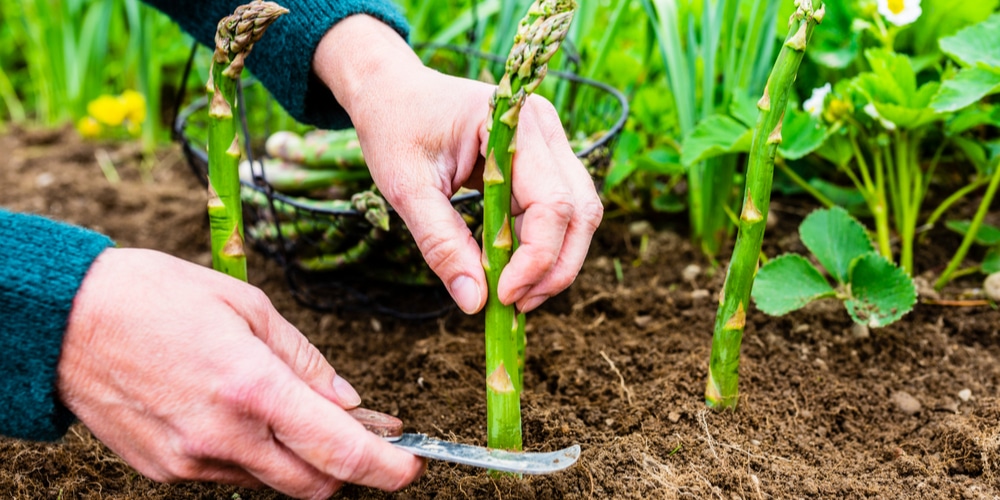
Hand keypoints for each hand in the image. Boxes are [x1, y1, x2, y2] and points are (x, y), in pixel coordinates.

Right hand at [57, 248, 423, 498]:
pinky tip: (244, 417)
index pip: (340, 450)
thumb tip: (349, 401)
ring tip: (297, 415)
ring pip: (273, 482)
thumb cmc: (158, 298)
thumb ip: (305, 361)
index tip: (409, 464)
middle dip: (350, 469)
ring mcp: (192, 461)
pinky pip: (231, 475)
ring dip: (300, 460)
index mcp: (253, 388)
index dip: (386, 466)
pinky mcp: (166, 471)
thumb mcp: (248, 308)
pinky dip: (254, 455)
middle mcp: (225, 436)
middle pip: (315, 484)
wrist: (65, 322)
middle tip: (364, 436)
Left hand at [314, 15, 602, 314]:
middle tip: (514, 305)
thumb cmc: (396, 127)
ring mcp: (550, 145)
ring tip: (512, 294)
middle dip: (554, 267)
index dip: (536, 258)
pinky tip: (510, 271)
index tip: (503, 297)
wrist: (393, 91)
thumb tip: (475, 303)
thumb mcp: (406, 188)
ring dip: (554, 262)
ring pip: (578, 216)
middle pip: (580, 211)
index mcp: (515, 123)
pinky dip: (540, 247)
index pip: (552, 203)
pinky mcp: (543, 163)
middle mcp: (545, 129)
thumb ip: (441, 243)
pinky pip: (558, 213)